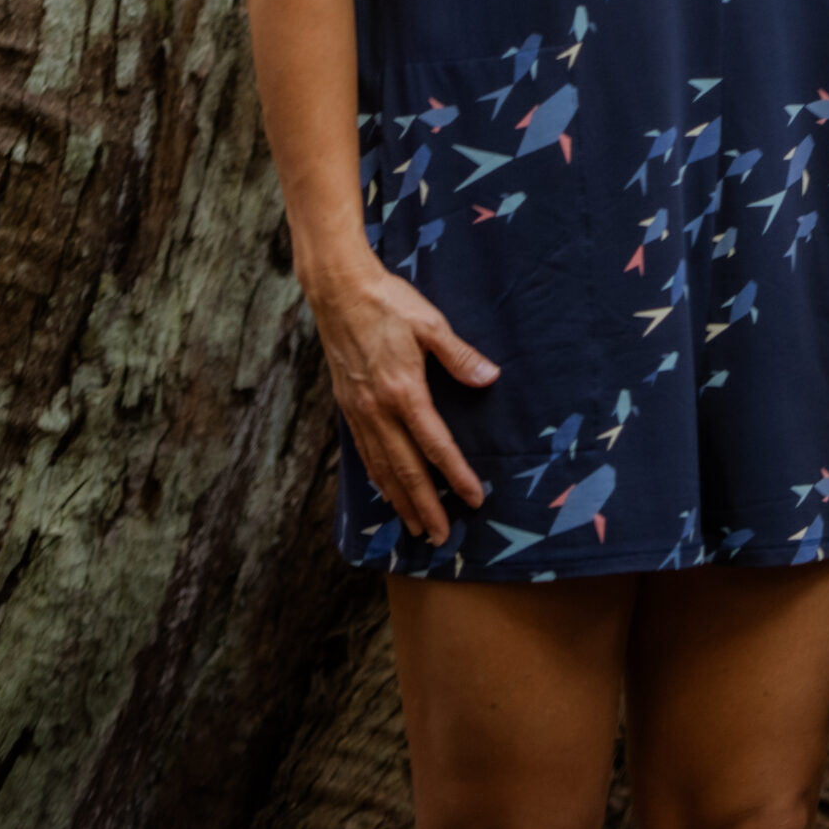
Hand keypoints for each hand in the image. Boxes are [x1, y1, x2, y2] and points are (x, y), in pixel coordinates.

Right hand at [308, 252, 498, 543]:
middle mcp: (379, 410)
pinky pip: (364, 453)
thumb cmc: (388, 303)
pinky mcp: (348, 407)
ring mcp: (360, 411)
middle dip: (426, 505)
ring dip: (400, 500)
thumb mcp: (431, 323)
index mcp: (404, 391)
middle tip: (442, 536)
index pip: (435, 445)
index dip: (456, 475)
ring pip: (382, 467)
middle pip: (405, 469)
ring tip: (416, 526)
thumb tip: (489, 378)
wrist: (339, 292)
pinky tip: (385, 489)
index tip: (474, 498)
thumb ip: (459, 356)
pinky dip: (377, 478)